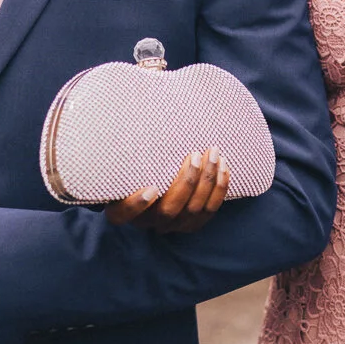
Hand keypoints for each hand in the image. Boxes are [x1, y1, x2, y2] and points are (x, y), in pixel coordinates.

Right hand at [105, 149, 228, 232]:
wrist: (157, 173)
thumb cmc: (138, 162)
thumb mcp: (128, 158)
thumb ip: (129, 151)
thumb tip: (124, 118)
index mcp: (122, 209)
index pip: (123, 214)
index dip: (137, 205)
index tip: (151, 188)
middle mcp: (147, 221)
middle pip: (168, 210)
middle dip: (187, 181)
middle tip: (195, 155)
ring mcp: (171, 225)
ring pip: (193, 210)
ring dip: (207, 181)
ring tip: (213, 155)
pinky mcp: (192, 224)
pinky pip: (209, 210)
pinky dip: (219, 188)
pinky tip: (222, 166)